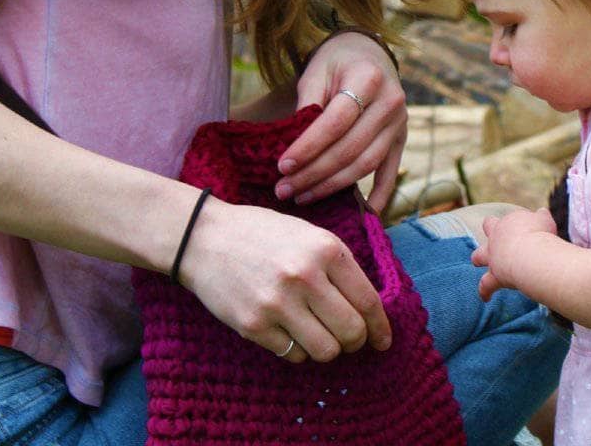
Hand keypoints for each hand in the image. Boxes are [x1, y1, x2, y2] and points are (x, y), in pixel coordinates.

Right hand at [181, 195, 391, 362]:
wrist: (206, 237)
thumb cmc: (263, 234)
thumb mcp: (309, 234)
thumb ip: (339, 264)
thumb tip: (370, 306)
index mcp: (325, 249)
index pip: (368, 300)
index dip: (381, 326)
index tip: (384, 340)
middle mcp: (305, 276)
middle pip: (351, 331)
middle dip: (357, 341)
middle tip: (352, 339)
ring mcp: (278, 303)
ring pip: (326, 350)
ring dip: (329, 348)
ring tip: (321, 335)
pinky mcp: (254, 326)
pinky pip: (294, 355)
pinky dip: (299, 350)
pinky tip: (292, 332)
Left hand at [275, 32, 406, 212]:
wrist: (367, 54)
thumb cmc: (336, 62)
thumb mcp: (317, 71)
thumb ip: (308, 104)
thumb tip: (294, 146)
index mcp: (369, 78)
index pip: (336, 121)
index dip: (308, 146)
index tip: (282, 165)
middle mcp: (391, 101)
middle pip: (350, 147)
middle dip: (314, 173)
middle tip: (284, 188)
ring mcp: (400, 122)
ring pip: (366, 163)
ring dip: (333, 186)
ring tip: (302, 196)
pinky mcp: (401, 138)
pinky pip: (390, 172)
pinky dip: (378, 195)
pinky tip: (363, 214)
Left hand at [471, 207, 557, 300]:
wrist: (530, 254)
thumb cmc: (539, 234)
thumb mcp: (544, 220)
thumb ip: (541, 216)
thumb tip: (541, 212)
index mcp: (508, 223)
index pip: (508, 219)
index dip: (514, 223)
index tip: (524, 229)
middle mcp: (496, 237)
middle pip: (488, 228)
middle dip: (490, 232)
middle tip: (496, 237)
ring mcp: (493, 256)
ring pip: (478, 256)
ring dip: (478, 259)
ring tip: (477, 262)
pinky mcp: (494, 275)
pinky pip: (486, 285)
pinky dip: (485, 292)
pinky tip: (486, 298)